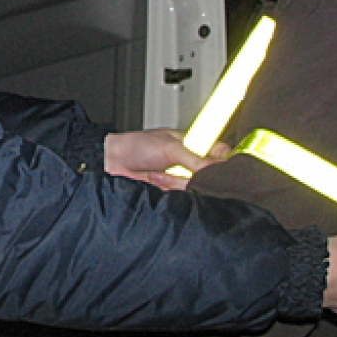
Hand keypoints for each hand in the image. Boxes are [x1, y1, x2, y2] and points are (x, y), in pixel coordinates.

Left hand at [104, 129, 229, 190]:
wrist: (115, 161)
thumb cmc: (138, 146)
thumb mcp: (170, 149)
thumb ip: (196, 159)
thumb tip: (216, 169)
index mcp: (194, 142)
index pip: (221, 153)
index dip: (222, 162)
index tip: (214, 168)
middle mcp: (191, 158)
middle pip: (210, 174)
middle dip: (192, 176)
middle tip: (180, 171)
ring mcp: (182, 173)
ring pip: (196, 186)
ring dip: (175, 182)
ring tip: (160, 173)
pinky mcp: (173, 186)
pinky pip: (182, 193)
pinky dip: (169, 188)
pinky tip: (157, 180)